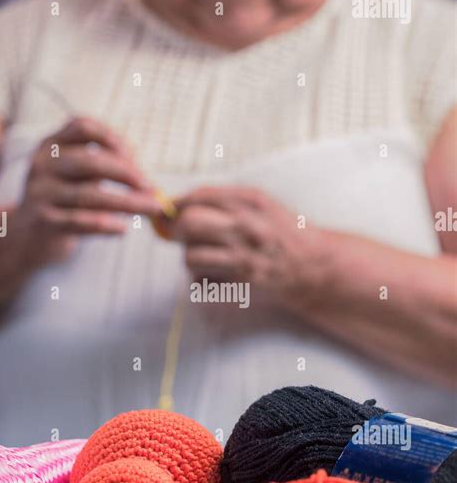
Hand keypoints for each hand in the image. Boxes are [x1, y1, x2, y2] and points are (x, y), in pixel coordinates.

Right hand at [15, 116, 162, 267]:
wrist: (28, 236)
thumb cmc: (65, 201)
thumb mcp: (79, 176)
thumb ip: (106, 169)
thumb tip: (150, 184)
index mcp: (51, 144)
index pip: (82, 126)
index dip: (113, 137)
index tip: (136, 156)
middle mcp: (42, 164)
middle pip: (90, 161)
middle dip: (127, 174)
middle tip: (152, 188)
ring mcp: (39, 193)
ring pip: (88, 195)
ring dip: (127, 202)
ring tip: (152, 208)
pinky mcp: (42, 221)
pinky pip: (80, 222)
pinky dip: (106, 225)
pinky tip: (123, 229)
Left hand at [166, 186, 320, 307]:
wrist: (313, 267)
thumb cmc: (283, 233)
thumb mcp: (262, 203)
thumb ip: (223, 200)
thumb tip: (179, 204)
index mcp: (252, 202)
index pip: (199, 196)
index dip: (178, 203)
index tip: (170, 209)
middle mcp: (247, 229)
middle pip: (189, 223)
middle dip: (178, 229)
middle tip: (182, 233)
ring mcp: (243, 260)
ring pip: (190, 257)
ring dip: (192, 257)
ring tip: (207, 256)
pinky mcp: (241, 286)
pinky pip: (202, 283)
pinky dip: (204, 280)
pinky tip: (219, 274)